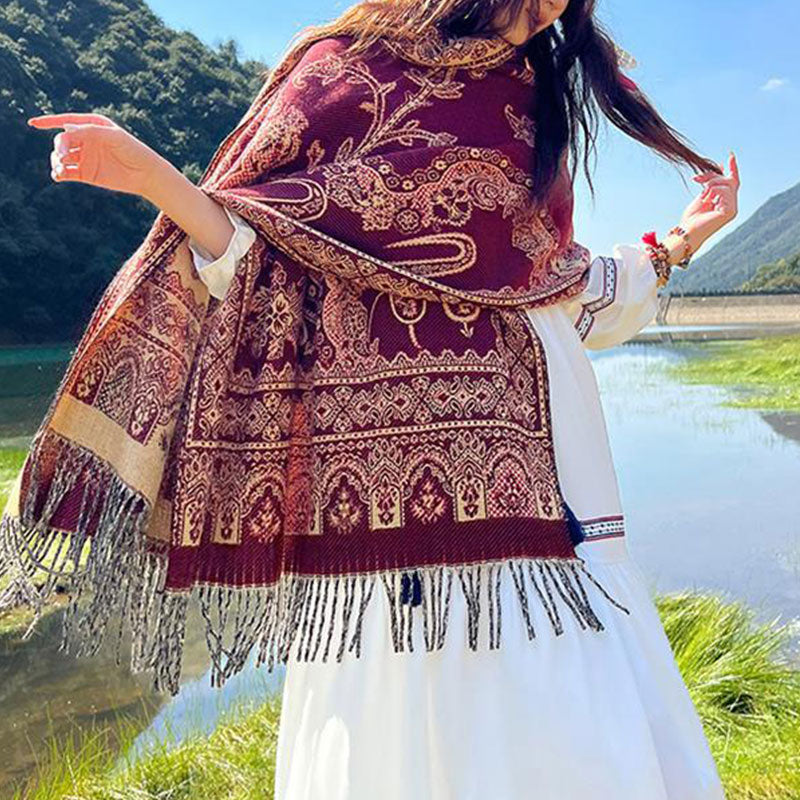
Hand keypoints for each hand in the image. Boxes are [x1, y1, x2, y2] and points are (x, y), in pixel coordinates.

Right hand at [27, 112, 165, 199]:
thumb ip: (90, 131)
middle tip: (63, 156)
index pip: (66, 122)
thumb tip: (66, 130)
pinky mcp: (86, 174)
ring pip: (61, 157)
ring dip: (56, 161)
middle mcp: (85, 140)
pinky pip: (66, 173)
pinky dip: (59, 174)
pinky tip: (58, 176)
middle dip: (59, 147)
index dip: (48, 122)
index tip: (33, 123)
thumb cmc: (133, 150)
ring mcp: (84, 157)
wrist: (146, 174)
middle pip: (62, 141)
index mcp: (91, 126)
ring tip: (60, 168)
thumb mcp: (113, 137)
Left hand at [679, 151, 740, 245]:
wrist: (686, 233)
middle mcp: (732, 205)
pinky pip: (724, 191)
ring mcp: (733, 209)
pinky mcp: (730, 212)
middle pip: (729, 180)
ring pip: (726, 184)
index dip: (732, 168)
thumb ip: (711, 185)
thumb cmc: (691, 218)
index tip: (731, 155)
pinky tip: (706, 199)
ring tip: (701, 195)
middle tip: (696, 179)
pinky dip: (713, 191)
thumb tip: (719, 168)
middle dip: (712, 176)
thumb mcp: (702, 196)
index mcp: (726, 202)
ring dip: (710, 184)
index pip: (732, 182)